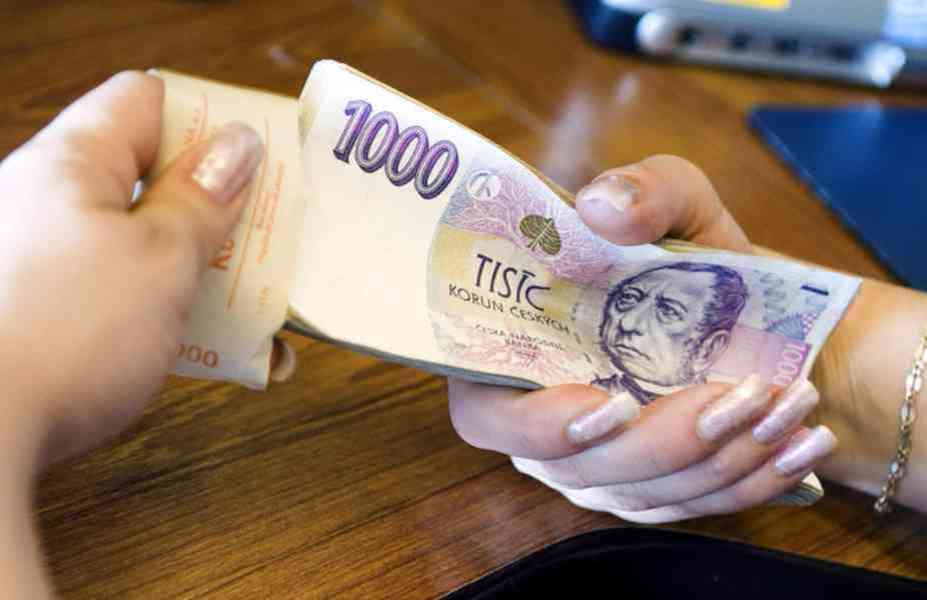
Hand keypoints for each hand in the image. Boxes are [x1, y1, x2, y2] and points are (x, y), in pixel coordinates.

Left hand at [0, 72, 263, 467]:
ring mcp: (51, 261)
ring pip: (148, 242)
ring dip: (208, 270)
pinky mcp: (54, 315)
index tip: (263, 155)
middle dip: (222, 207)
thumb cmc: (63, 336)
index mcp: (71, 165)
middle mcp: (53, 204)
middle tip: (272, 239)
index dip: (209, 117)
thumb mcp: (159, 259)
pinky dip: (175, 312)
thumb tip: (237, 144)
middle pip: (154, 177)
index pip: (147, 101)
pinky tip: (221, 353)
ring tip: (263, 311)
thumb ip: (202, 199)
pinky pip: (126, 292)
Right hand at [448, 155, 835, 522]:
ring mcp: (591, 467)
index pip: (483, 411)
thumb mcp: (681, 204)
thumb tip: (602, 206)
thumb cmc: (697, 261)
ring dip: (719, 455)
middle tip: (737, 393)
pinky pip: (686, 508)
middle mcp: (542, 421)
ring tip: (783, 400)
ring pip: (638, 493)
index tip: (613, 402)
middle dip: (661, 441)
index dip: (533, 422)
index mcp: (517, 354)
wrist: (761, 322)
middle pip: (571, 467)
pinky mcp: (644, 494)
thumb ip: (643, 190)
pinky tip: (801, 441)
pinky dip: (748, 479)